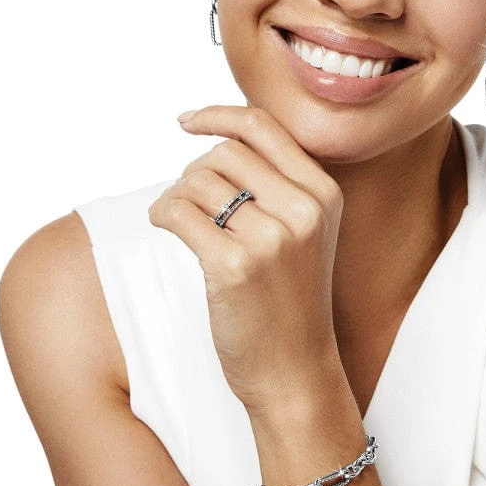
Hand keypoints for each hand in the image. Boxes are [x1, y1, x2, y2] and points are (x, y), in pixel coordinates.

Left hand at [148, 105, 345, 419]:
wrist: (295, 370)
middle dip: (197, 170)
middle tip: (192, 199)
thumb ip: (278, 183)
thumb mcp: (306, 230)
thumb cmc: (290, 298)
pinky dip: (162, 213)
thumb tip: (219, 139)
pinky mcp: (234, 266)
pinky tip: (167, 225)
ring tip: (182, 220)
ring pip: (198, 181)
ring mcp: (271, 238)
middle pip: (225, 152)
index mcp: (323, 192)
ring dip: (178, 195)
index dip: (219, 115)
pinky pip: (178, 212)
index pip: (263, 127)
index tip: (188, 121)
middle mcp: (303, 208)